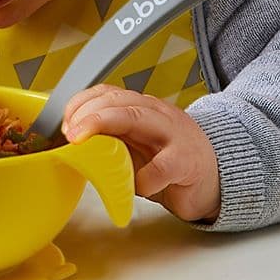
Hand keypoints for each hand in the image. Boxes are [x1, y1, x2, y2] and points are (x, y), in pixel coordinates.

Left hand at [62, 85, 220, 223]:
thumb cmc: (169, 160)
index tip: (65, 122)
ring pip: (136, 118)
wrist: (214, 178)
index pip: (108, 92)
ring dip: (104, 126)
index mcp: (141, 108)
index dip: (82, 103)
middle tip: (69, 133)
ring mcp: (173, 134)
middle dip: (88, 112)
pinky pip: (161, 166)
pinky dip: (143, 178)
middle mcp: (156, 114)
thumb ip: (110, 138)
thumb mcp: (135, 145)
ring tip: (84, 144)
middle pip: (118, 101)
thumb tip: (71, 142)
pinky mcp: (187, 162)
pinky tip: (136, 186)